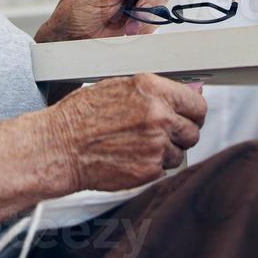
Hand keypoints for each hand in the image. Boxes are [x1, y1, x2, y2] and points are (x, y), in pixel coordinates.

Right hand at [47, 75, 207, 191]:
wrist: (60, 147)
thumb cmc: (82, 116)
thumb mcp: (120, 87)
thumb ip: (157, 92)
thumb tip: (189, 93)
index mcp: (152, 89)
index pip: (197, 104)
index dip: (193, 112)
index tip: (189, 116)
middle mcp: (158, 116)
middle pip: (193, 131)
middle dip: (181, 134)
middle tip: (162, 134)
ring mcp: (155, 145)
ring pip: (179, 153)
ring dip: (165, 151)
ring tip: (137, 145)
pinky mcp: (148, 170)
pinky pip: (164, 169)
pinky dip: (152, 166)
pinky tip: (131, 157)